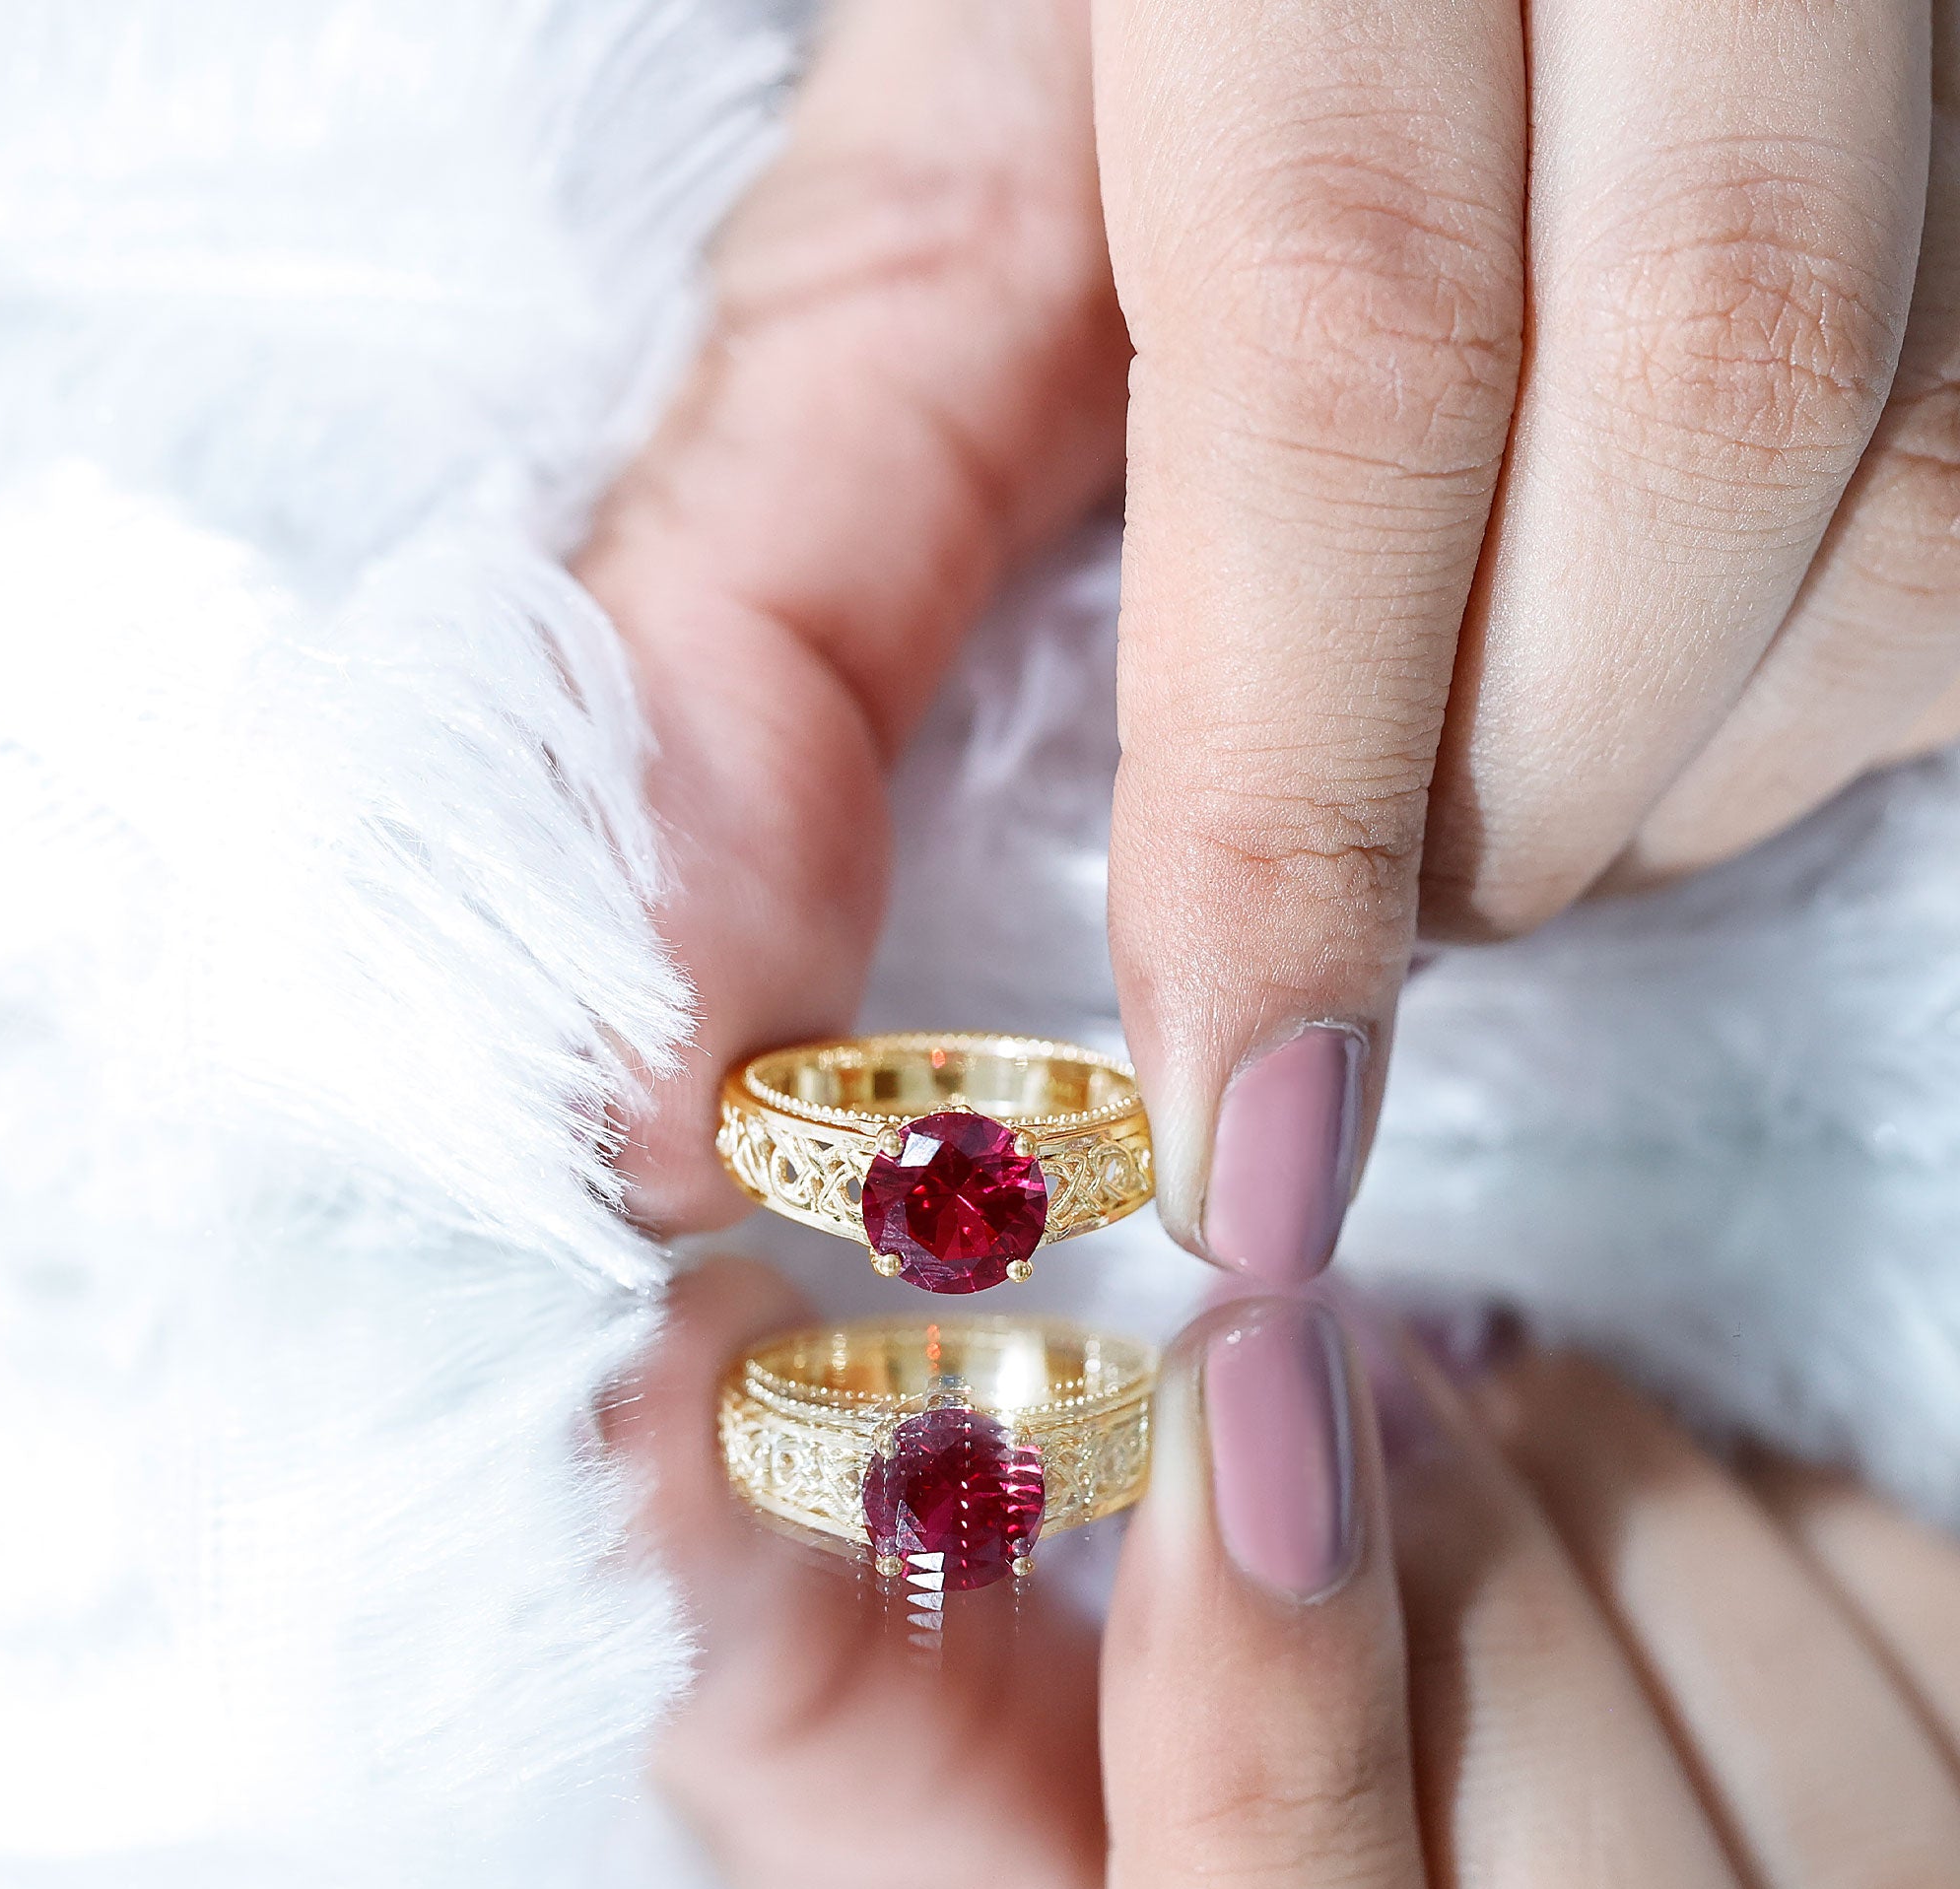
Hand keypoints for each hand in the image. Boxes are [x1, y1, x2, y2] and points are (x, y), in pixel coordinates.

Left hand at [581, 0, 1959, 1287]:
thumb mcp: (913, 250)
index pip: (1347, 347)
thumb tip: (684, 1060)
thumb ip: (773, 589)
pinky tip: (1641, 643)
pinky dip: (1803, 681)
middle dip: (1486, 795)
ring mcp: (1893, 21)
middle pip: (1698, 423)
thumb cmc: (1125, 35)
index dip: (1294, 805)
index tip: (1249, 1144)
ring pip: (1906, 503)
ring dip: (1659, 755)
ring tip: (1470, 742)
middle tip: (1339, 900)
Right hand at [611, 1259, 1959, 1888]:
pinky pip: (1900, 1591)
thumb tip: (663, 1396)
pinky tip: (1635, 1515)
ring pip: (1771, 1692)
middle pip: (1558, 1810)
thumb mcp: (951, 1860)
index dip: (1256, 1686)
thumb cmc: (1173, 1888)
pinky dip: (1755, 1496)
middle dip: (1416, 1528)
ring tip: (1451, 1430)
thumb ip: (808, 1682)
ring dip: (1582, 1482)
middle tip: (1302, 1366)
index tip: (1239, 1370)